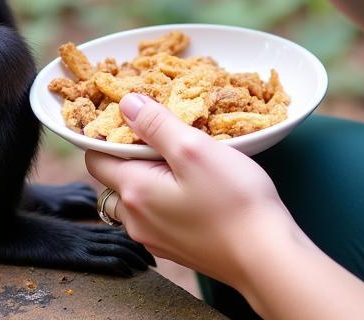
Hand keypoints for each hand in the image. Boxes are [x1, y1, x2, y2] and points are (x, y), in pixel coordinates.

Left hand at [85, 93, 294, 283]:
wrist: (268, 259)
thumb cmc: (234, 201)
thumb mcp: (193, 149)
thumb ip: (155, 124)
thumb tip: (125, 104)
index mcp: (133, 191)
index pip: (95, 157)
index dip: (107, 132)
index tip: (132, 113)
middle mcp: (136, 219)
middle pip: (113, 177)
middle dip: (128, 151)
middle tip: (159, 130)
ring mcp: (155, 237)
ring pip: (134, 196)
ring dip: (146, 173)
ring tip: (178, 154)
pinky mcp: (176, 247)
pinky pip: (155, 212)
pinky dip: (162, 193)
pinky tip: (191, 182)